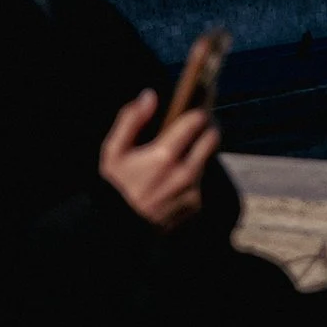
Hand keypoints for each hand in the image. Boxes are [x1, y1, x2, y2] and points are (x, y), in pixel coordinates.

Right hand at [100, 89, 218, 231]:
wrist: (118, 230)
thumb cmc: (114, 187)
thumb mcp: (113, 151)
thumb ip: (131, 119)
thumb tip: (150, 95)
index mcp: (164, 156)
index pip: (197, 120)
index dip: (201, 105)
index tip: (200, 98)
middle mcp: (184, 173)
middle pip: (213, 138)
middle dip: (208, 126)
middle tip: (199, 120)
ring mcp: (193, 191)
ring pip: (208, 159)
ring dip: (199, 150)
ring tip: (182, 148)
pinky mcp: (195, 206)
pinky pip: (201, 181)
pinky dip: (193, 173)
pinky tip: (175, 174)